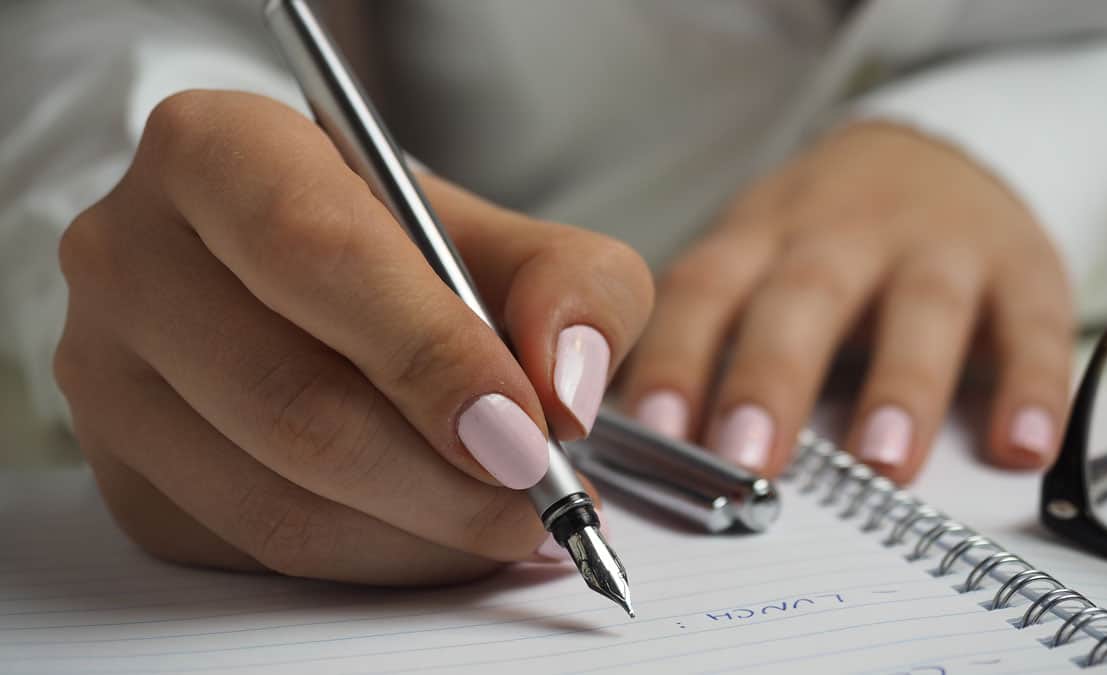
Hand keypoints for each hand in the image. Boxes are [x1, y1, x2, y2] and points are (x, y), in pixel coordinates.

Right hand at [54, 90, 652, 584]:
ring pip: (276, 499)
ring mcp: (108, 375)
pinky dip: (375, 559)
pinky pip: (258, 551)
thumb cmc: (407, 251)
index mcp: (217, 151)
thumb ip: (574, 286)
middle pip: (293, 399)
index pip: (318, 253)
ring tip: (510, 521)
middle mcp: (133, 256)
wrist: (311, 286)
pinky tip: (437, 531)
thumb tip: (566, 389)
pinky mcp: (126, 474)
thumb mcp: (511, 237)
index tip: (526, 430)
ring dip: (421, 534)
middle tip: (541, 498)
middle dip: (444, 476)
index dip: (431, 353)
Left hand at [622, 122, 1072, 483]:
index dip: (676, 357)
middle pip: (804, 297)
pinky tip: (1021, 446)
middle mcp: (845, 234)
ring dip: (902, 385)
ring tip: (882, 463)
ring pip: (920, 309)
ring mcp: (938, 246)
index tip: (653, 431)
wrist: (936, 153)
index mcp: (763, 236)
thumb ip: (707, 336)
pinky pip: (1033, 325)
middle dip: (773, 377)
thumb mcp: (754, 257)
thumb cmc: (822, 236)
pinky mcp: (1022, 266)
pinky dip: (1033, 386)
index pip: (705, 291)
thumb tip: (641, 442)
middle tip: (748, 458)